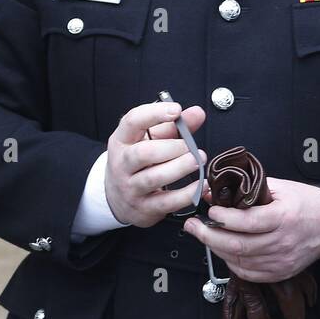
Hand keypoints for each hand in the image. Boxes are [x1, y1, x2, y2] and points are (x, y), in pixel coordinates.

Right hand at [103, 101, 206, 227]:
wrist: (118, 197)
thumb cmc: (139, 162)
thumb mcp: (151, 139)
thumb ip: (175, 126)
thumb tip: (197, 113)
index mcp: (122, 140)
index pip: (132, 122)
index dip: (155, 113)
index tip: (176, 110)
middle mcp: (122, 164)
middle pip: (143, 153)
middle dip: (172, 148)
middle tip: (191, 147)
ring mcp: (131, 188)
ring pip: (154, 178)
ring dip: (181, 167)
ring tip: (198, 160)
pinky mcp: (144, 208)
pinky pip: (167, 202)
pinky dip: (188, 193)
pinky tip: (201, 184)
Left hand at [182, 178, 319, 282]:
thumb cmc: (306, 202)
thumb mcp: (280, 188)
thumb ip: (248, 190)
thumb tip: (215, 192)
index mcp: (285, 216)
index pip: (248, 222)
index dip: (225, 219)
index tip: (211, 212)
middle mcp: (283, 241)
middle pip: (239, 245)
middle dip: (209, 236)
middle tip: (193, 226)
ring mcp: (282, 260)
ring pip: (240, 261)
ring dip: (217, 249)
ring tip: (205, 236)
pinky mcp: (280, 272)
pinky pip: (248, 273)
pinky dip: (231, 263)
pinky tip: (224, 251)